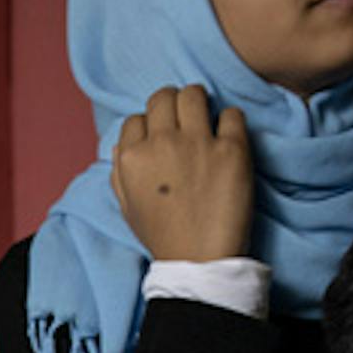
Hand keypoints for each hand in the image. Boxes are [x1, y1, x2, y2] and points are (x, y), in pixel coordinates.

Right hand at [111, 84, 253, 264]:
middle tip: (184, 121)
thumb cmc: (162, 235)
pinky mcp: (232, 148)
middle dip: (172, 105)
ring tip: (206, 122)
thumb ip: (119, 171)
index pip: (136, 118)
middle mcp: (162, 143)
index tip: (161, 137)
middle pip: (163, 97)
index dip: (149, 126)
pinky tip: (228, 138)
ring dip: (199, 104)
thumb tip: (123, 144)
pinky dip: (230, 122)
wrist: (199, 259)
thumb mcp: (127, 206)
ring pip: (195, 93)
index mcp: (132, 158)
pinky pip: (231, 113)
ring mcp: (198, 143)